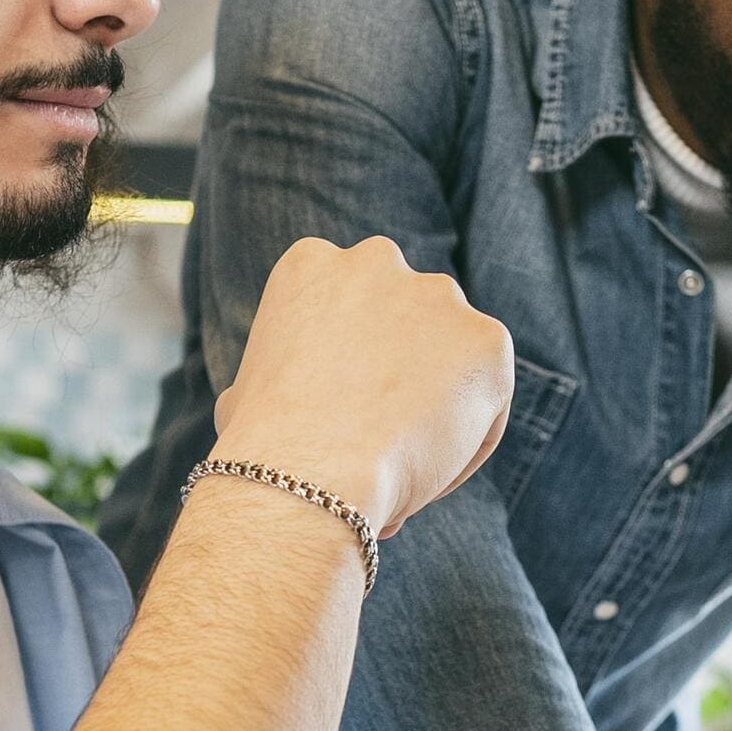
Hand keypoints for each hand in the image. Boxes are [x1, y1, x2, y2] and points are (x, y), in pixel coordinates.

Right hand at [213, 236, 512, 531]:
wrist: (311, 470)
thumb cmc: (265, 443)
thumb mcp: (243, 394)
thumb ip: (277, 375)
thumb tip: (258, 401)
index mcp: (312, 263)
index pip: (349, 304)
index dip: (347, 361)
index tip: (341, 409)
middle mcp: (377, 260)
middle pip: (403, 317)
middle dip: (400, 366)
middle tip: (380, 431)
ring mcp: (438, 295)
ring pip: (450, 356)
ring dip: (438, 401)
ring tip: (404, 461)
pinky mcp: (488, 339)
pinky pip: (487, 397)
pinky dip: (469, 438)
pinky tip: (431, 470)